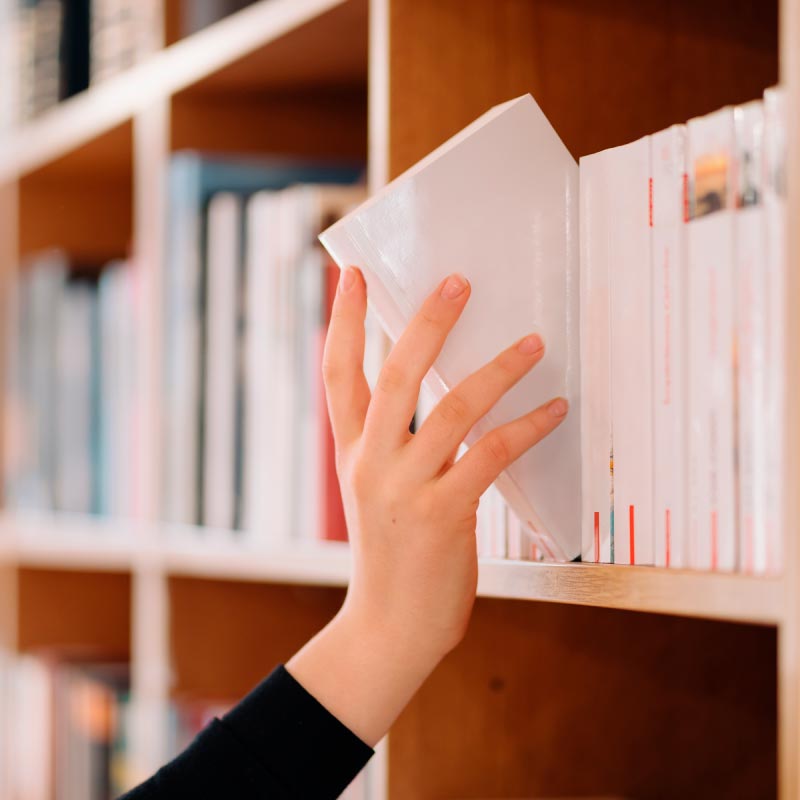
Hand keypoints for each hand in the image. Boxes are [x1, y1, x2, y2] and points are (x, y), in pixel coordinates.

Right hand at [287, 267, 566, 745]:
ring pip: (452, 408)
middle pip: (396, 375)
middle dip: (427, 322)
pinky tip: (554, 409)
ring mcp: (405, 488)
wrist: (387, 628)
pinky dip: (527, 426)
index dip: (343, 320)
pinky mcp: (444, 515)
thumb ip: (394, 444)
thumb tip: (441, 393)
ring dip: (498, 369)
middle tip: (458, 282)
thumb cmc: (390, 555)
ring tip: (534, 341)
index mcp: (351, 451)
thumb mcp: (375, 491)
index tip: (352, 274)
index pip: (336, 372)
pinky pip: (491, 454)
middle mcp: (371, 462)